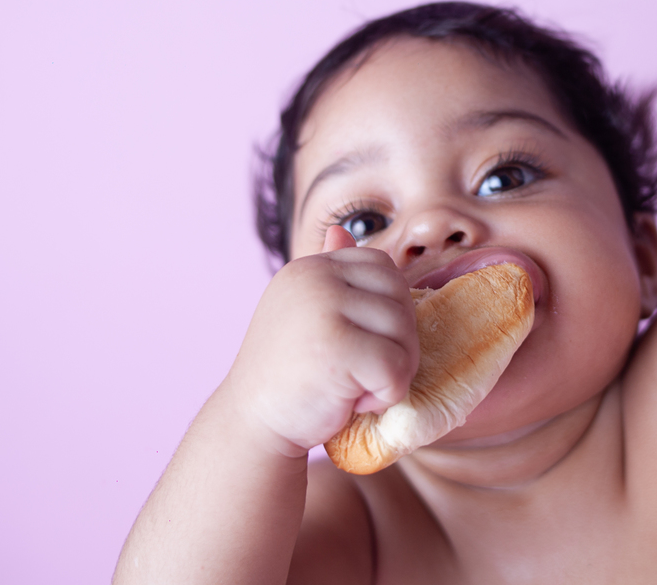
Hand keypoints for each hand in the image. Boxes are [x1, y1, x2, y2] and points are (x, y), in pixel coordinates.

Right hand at [225, 225, 419, 456]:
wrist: (252, 426)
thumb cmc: (289, 374)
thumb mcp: (306, 312)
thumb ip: (329, 276)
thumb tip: (342, 231)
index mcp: (311, 268)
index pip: (384, 267)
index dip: (389, 309)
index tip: (360, 342)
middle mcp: (316, 278)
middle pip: (401, 298)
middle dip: (398, 341)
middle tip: (363, 373)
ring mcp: (324, 309)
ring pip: (404, 333)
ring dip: (394, 371)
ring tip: (356, 388)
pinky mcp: (337, 348)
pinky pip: (396, 366)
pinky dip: (387, 394)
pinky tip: (353, 403)